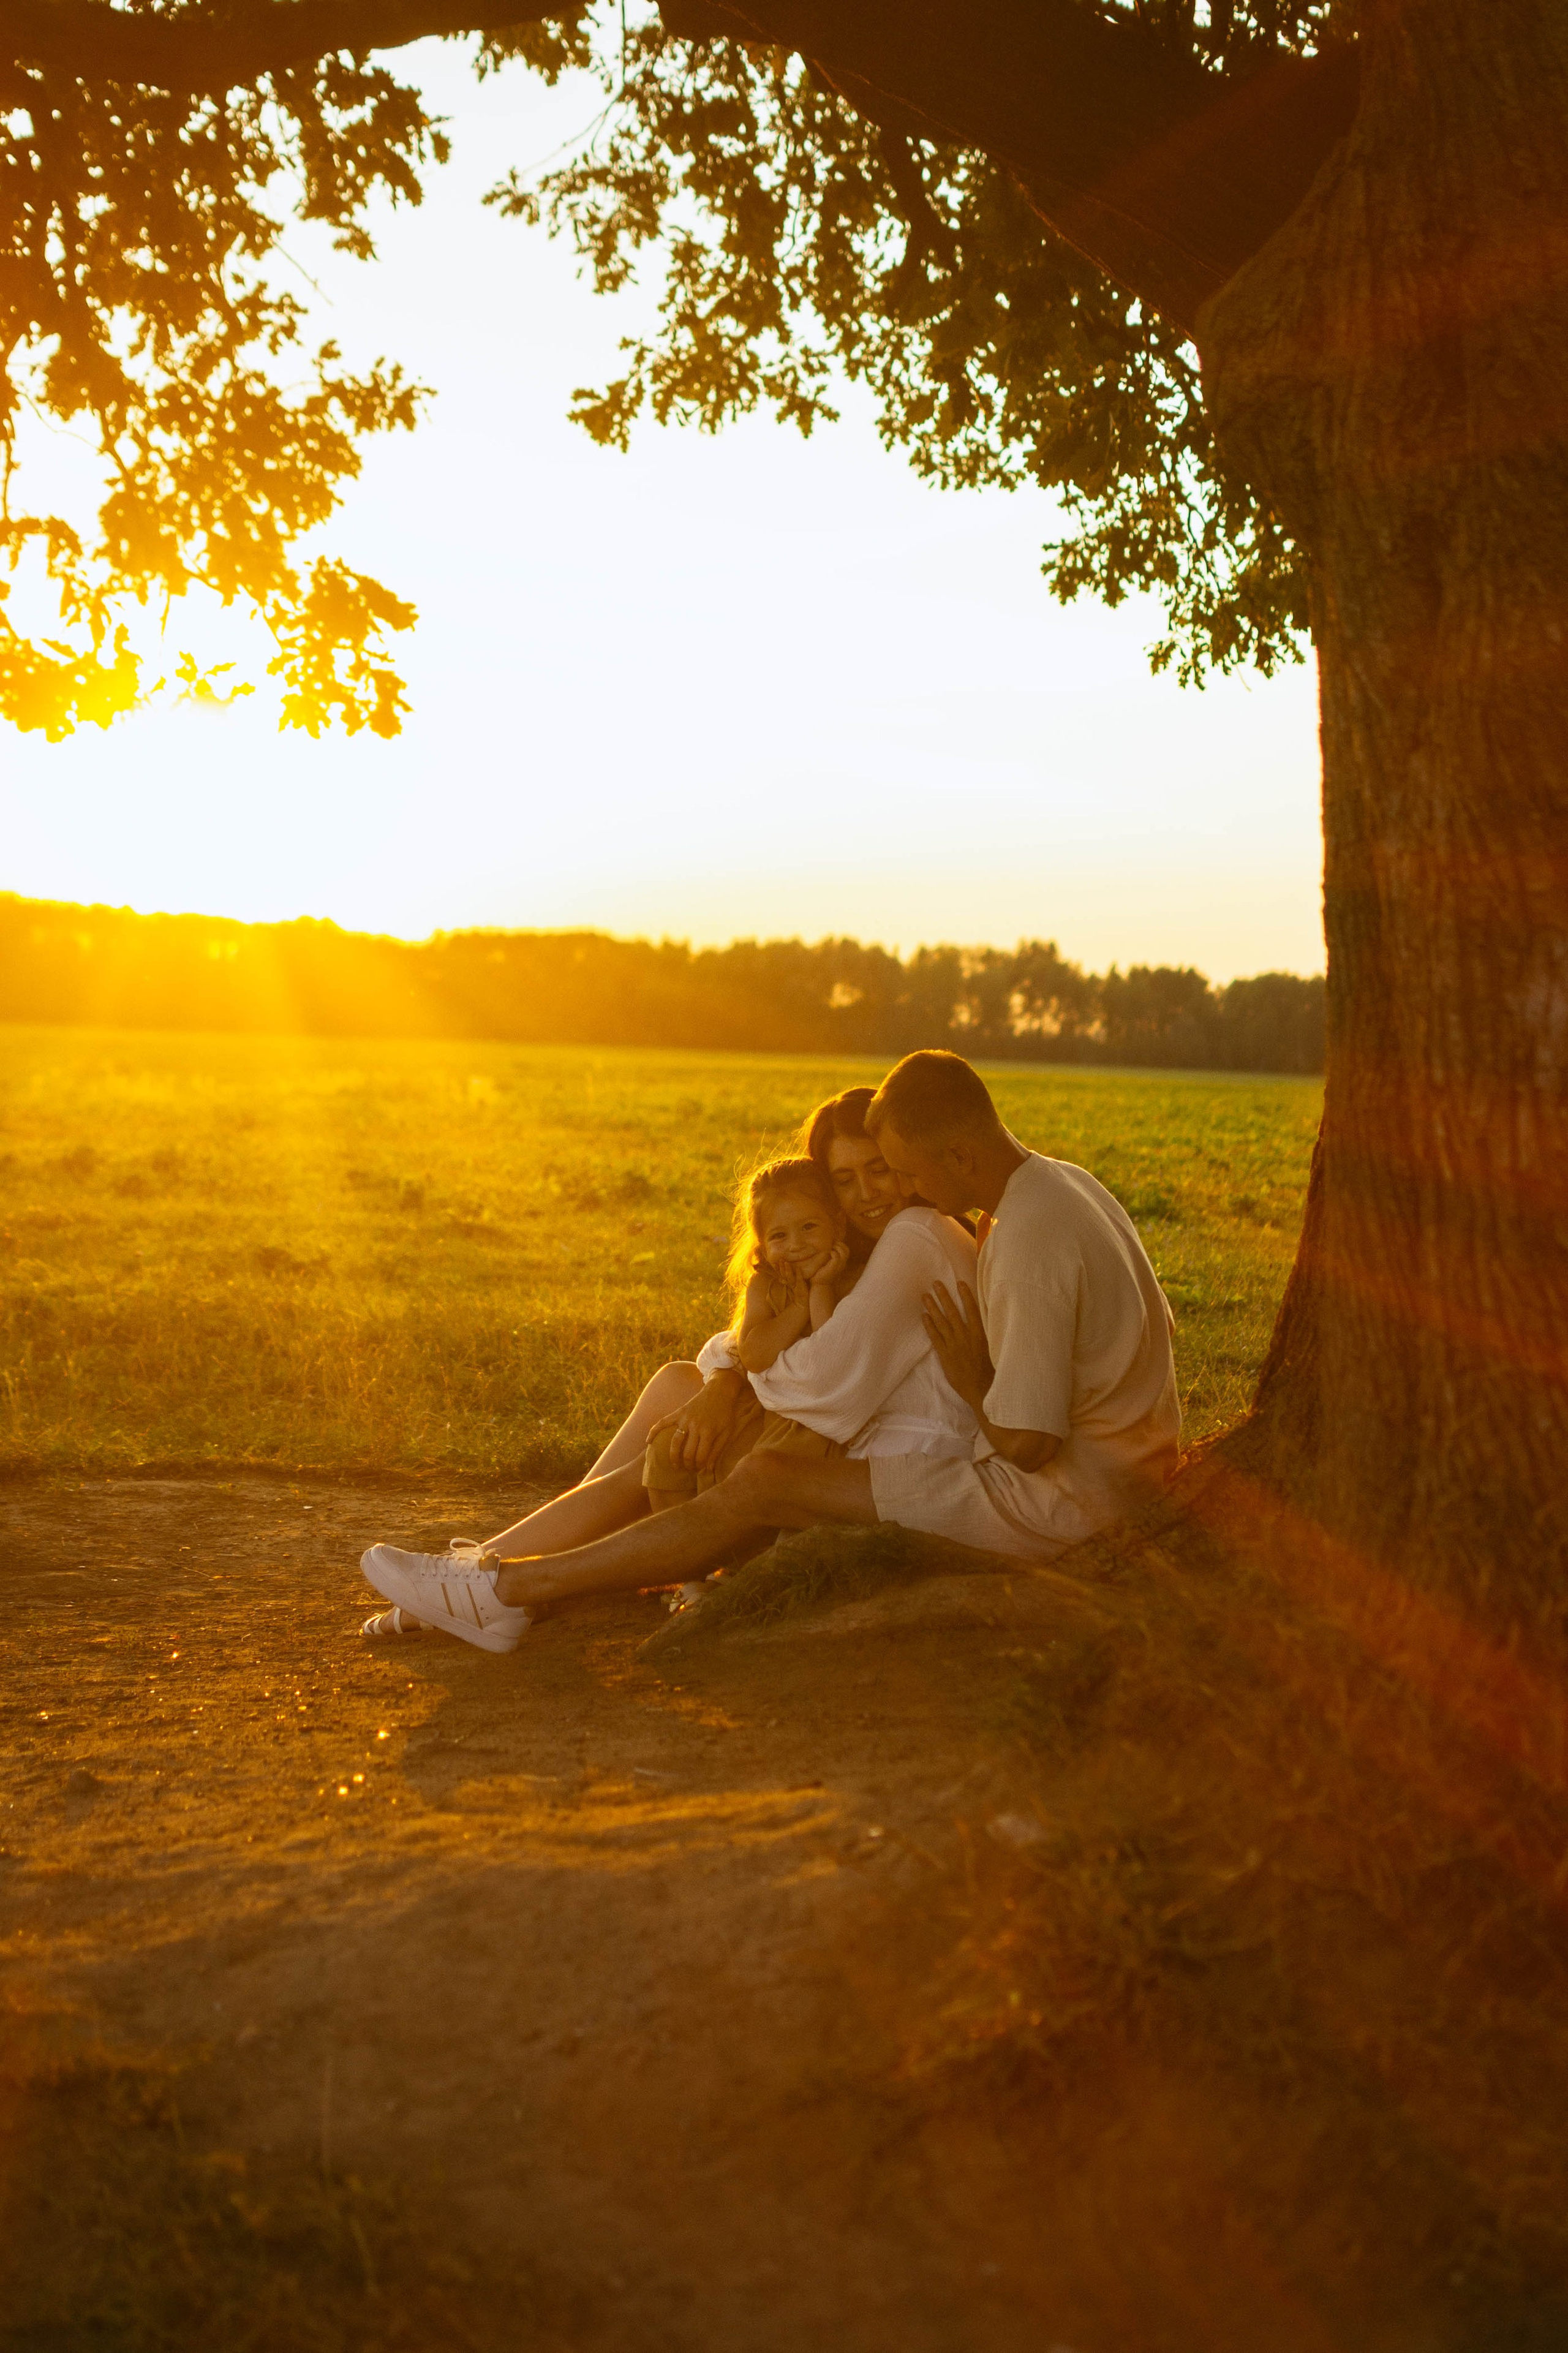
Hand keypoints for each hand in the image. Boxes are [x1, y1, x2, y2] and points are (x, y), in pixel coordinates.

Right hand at [651, 1368, 750, 1471]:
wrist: (720, 1390)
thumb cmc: (726, 1413)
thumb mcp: (727, 1432)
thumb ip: (717, 1451)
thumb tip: (708, 1470)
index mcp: (709, 1432)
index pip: (700, 1456)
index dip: (699, 1466)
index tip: (699, 1469)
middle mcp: (695, 1426)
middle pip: (687, 1453)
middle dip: (688, 1465)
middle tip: (689, 1469)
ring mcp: (685, 1419)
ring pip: (675, 1442)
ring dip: (673, 1456)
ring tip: (675, 1465)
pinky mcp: (679, 1412)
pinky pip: (663, 1422)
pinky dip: (654, 1431)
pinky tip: (648, 1442)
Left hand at [805, 1238, 849, 1289]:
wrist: (819, 1285)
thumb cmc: (820, 1274)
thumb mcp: (826, 1264)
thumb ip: (827, 1257)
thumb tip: (822, 1248)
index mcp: (841, 1263)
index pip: (846, 1250)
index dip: (841, 1245)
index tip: (832, 1244)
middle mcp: (842, 1264)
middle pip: (847, 1250)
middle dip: (839, 1244)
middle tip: (830, 1245)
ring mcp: (839, 1266)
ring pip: (843, 1252)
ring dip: (836, 1248)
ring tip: (830, 1249)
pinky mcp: (833, 1268)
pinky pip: (836, 1256)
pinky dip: (832, 1252)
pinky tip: (827, 1254)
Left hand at [921, 1281, 993, 1417]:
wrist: (983, 1391)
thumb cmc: (993, 1372)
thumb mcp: (996, 1349)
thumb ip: (989, 1335)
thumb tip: (987, 1321)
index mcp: (981, 1334)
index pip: (973, 1310)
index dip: (965, 1295)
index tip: (959, 1282)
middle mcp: (966, 1337)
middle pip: (953, 1312)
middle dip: (944, 1296)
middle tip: (935, 1283)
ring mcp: (954, 1346)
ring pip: (942, 1322)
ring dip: (933, 1308)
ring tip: (925, 1296)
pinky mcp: (945, 1356)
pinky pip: (935, 1337)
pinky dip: (929, 1326)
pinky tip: (924, 1316)